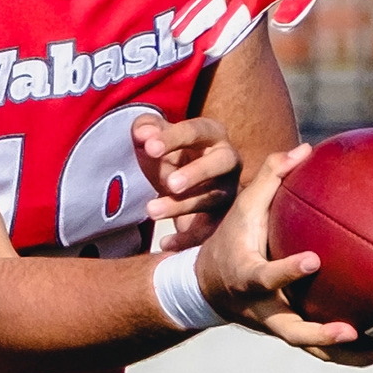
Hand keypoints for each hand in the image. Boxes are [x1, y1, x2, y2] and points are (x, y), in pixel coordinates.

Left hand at [132, 113, 239, 252]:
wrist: (180, 185)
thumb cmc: (170, 155)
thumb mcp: (155, 139)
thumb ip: (146, 128)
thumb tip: (143, 133)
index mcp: (212, 134)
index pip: (197, 130)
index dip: (174, 138)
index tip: (149, 147)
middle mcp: (228, 160)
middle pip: (221, 162)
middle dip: (197, 172)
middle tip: (169, 183)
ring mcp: (229, 190)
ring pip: (212, 198)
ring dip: (182, 206)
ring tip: (151, 210)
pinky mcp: (224, 218)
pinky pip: (210, 230)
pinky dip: (187, 238)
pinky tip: (165, 243)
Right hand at [190, 142, 372, 366]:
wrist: (205, 288)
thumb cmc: (230, 240)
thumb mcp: (242, 208)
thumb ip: (271, 178)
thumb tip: (306, 148)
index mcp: (248, 276)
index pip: (266, 276)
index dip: (288, 271)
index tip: (313, 260)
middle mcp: (261, 309)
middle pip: (290, 330)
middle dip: (318, 334)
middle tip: (350, 331)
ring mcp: (275, 326)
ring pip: (310, 348)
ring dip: (345, 355)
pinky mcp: (288, 333)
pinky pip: (320, 349)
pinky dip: (351, 353)